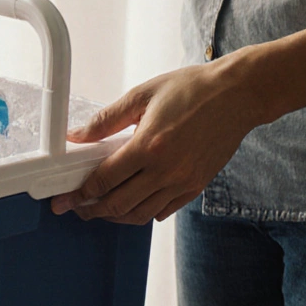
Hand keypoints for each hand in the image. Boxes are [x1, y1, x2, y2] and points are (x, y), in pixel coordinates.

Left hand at [50, 54, 269, 223]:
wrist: (239, 94)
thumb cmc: (193, 89)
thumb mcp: (142, 96)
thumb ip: (106, 120)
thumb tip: (76, 136)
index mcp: (148, 146)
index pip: (104, 181)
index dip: (80, 193)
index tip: (66, 199)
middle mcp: (166, 171)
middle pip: (118, 205)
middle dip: (92, 210)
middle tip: (77, 208)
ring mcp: (183, 182)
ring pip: (140, 214)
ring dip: (115, 216)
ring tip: (100, 209)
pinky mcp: (196, 186)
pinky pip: (163, 211)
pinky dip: (142, 213)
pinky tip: (131, 204)